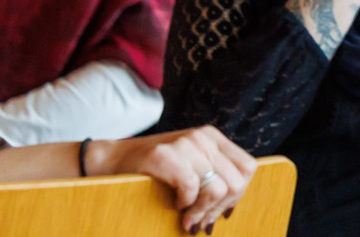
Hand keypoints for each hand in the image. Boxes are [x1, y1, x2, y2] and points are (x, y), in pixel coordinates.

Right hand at [89, 126, 256, 233]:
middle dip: (218, 210)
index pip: (247, 168)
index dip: (238, 195)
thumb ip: (213, 178)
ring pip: (217, 188)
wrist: (111, 161)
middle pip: (235, 182)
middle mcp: (203, 137)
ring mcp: (185, 143)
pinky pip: (191, 187)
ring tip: (187, 219)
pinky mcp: (164, 155)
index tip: (221, 212)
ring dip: (202, 212)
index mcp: (213, 138)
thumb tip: (231, 210)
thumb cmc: (153, 170)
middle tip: (200, 222)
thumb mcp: (190, 166)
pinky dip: (186, 204)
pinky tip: (175, 205)